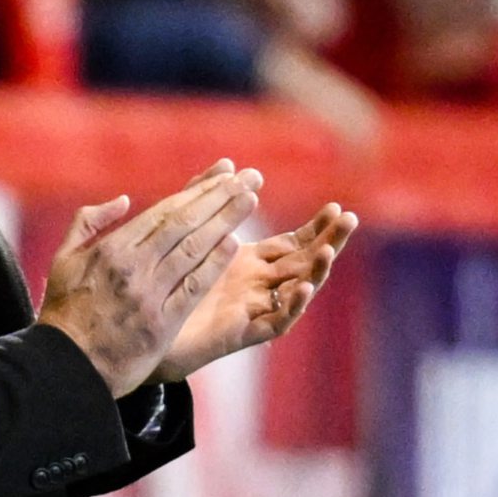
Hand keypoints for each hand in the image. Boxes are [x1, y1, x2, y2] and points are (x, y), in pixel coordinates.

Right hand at [39, 160, 261, 398]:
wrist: (67, 365)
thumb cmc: (64, 312)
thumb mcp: (63, 259)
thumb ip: (87, 223)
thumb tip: (124, 200)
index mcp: (111, 249)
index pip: (162, 213)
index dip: (196, 192)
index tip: (222, 177)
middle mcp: (133, 268)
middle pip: (184, 225)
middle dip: (219, 199)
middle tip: (247, 180)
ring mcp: (149, 295)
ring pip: (194, 250)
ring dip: (225, 223)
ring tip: (249, 201)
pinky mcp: (162, 323)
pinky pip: (193, 288)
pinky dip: (214, 265)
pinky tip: (233, 245)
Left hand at [152, 197, 359, 382]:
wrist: (148, 329)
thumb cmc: (171, 284)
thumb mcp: (192, 235)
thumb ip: (208, 201)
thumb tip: (231, 164)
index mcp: (252, 262)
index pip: (295, 243)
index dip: (316, 227)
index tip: (335, 208)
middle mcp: (260, 285)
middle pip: (304, 263)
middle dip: (329, 242)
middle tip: (349, 220)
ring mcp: (255, 309)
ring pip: (298, 290)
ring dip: (316, 272)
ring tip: (327, 252)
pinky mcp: (244, 332)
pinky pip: (276, 320)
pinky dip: (292, 305)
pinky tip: (303, 288)